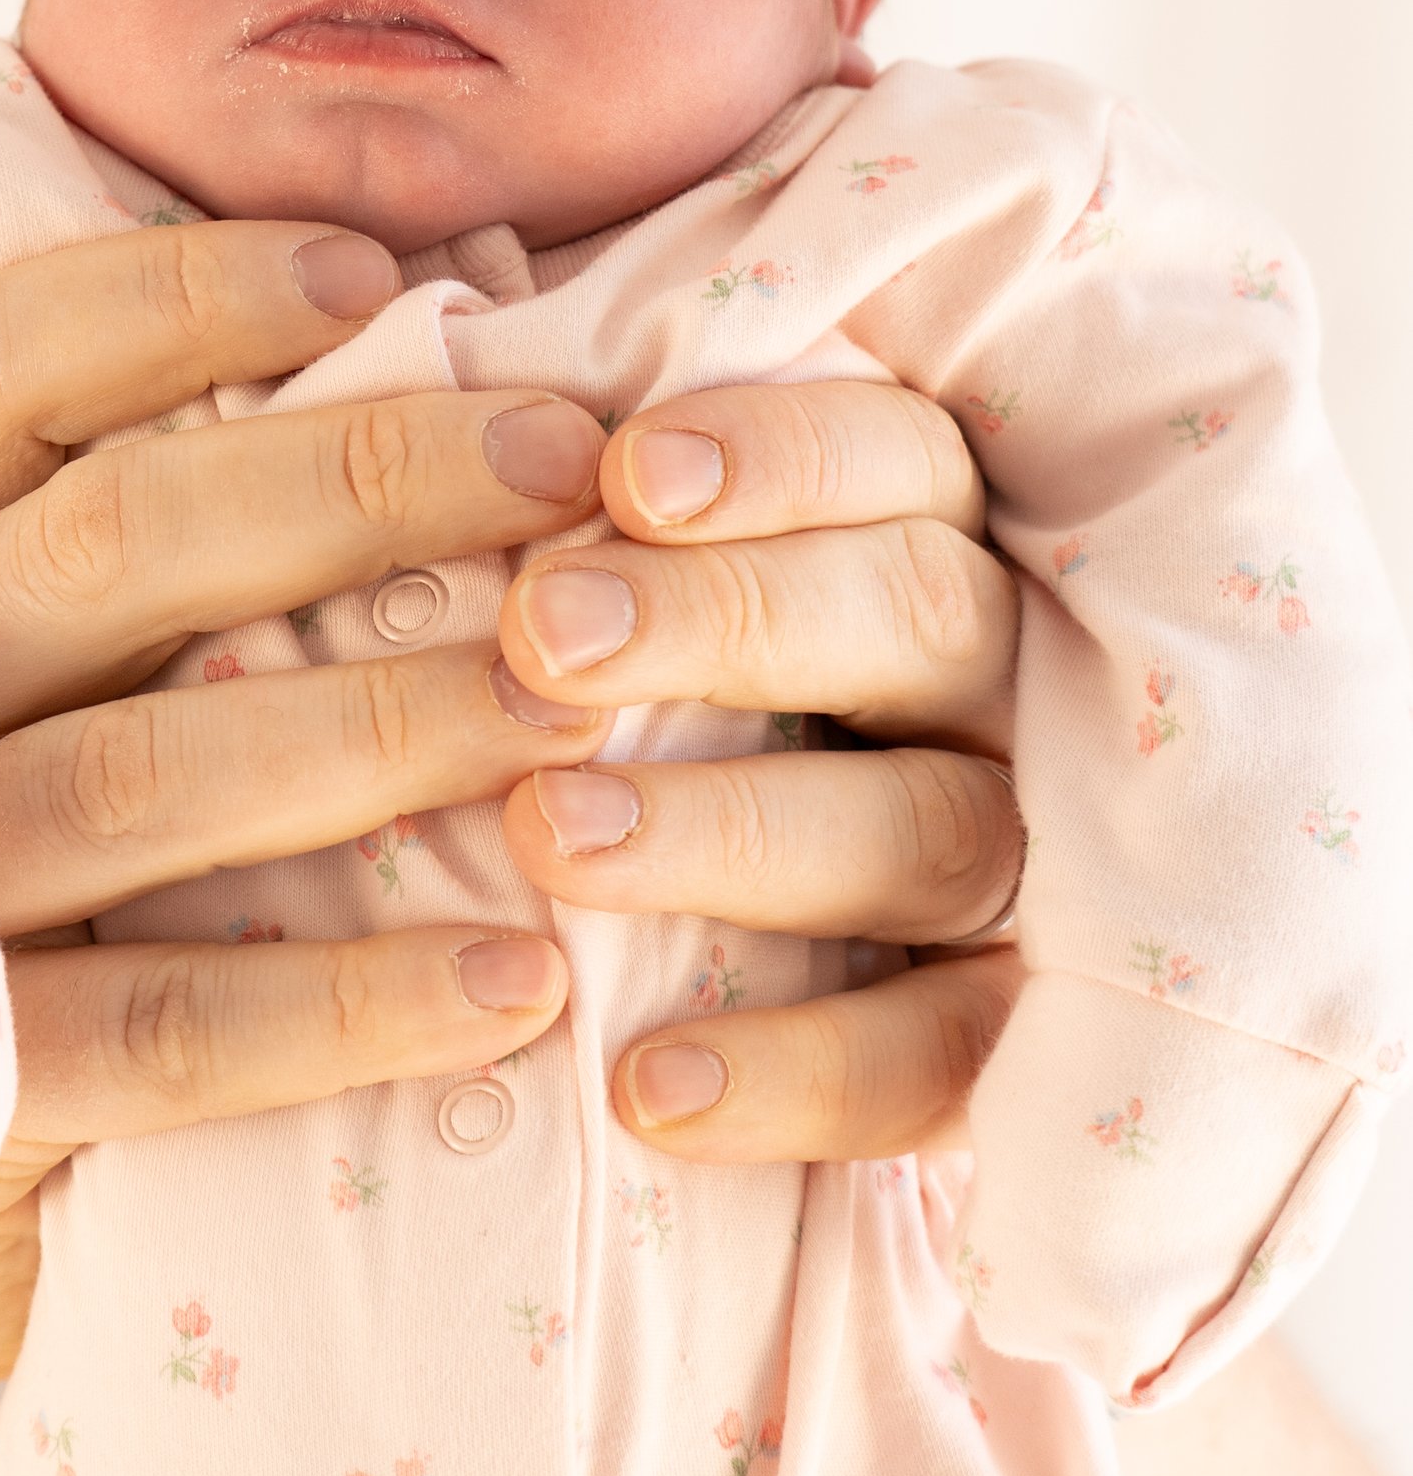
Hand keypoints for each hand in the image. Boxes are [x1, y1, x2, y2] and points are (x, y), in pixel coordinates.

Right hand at [0, 232, 1023, 1346]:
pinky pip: (160, 1032)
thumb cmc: (14, 874)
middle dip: (358, 481)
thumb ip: (161, 524)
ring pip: (138, 774)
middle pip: (104, 542)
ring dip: (382, 727)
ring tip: (586, 707)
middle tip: (574, 461)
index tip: (383, 272)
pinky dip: (348, 1007)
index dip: (182, 298)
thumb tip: (446, 326)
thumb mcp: (35, 673)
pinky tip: (526, 986)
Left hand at [495, 381, 1023, 1161]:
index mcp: (926, 535)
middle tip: (540, 640)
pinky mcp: (1006, 1034)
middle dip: (727, 618)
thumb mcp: (614, 577)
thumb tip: (446, 389)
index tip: (623, 472)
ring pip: (931, 831)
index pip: (901, 457)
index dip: (778, 457)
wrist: (702, 972)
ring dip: (735, 831)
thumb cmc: (613, 703)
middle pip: (918, 615)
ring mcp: (1029, 864)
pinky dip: (802, 1076)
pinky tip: (645, 1086)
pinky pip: (942, 1060)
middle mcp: (1003, 688)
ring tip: (547, 839)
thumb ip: (579, 505)